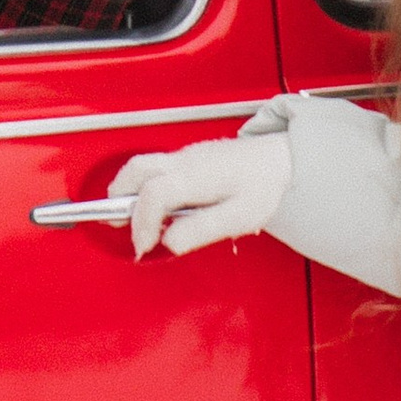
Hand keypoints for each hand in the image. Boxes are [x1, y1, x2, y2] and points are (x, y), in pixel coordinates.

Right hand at [123, 132, 292, 257]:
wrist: (283, 159)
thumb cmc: (266, 185)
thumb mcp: (239, 217)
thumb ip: (200, 231)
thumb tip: (170, 242)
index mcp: (195, 175)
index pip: (153, 195)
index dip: (142, 223)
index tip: (144, 245)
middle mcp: (185, 160)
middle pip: (135, 171)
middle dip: (118, 198)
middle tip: (116, 224)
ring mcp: (186, 155)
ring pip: (141, 165)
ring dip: (128, 190)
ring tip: (129, 217)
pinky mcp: (189, 157)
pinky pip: (155, 167)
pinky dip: (144, 186)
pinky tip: (157, 205)